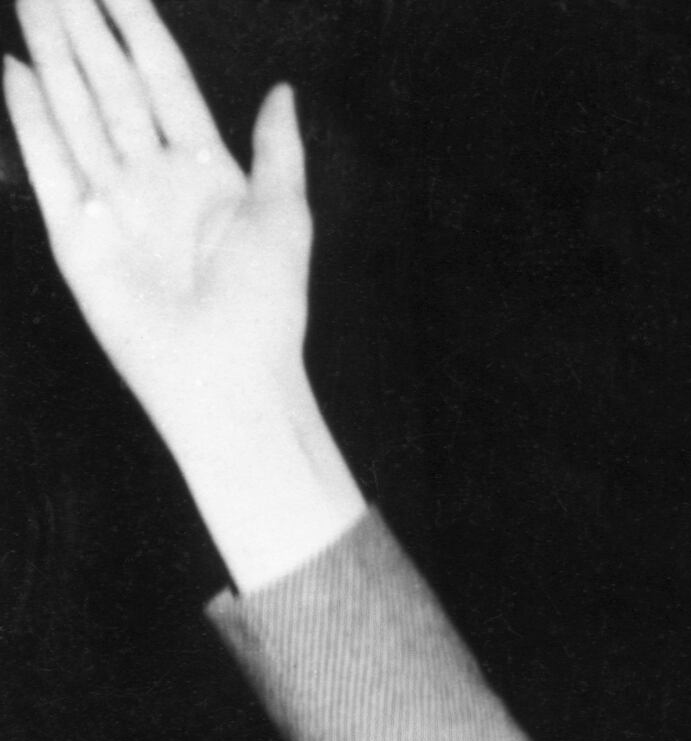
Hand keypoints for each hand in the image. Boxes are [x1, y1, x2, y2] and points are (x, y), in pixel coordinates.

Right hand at [3, 0, 359, 585]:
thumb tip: (282, 90)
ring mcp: (109, 200)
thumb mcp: (285, 216)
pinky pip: (47, 161)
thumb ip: (277, 150)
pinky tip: (12, 69)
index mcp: (205, 170)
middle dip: (81, 29)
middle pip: (110, 84)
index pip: (164, 80)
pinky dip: (28, 116)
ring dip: (50, 55)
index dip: (139, 29)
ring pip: (74, 109)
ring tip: (30, 1)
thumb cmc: (267, 304)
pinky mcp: (74, 231)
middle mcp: (150, 176)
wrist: (229, 376)